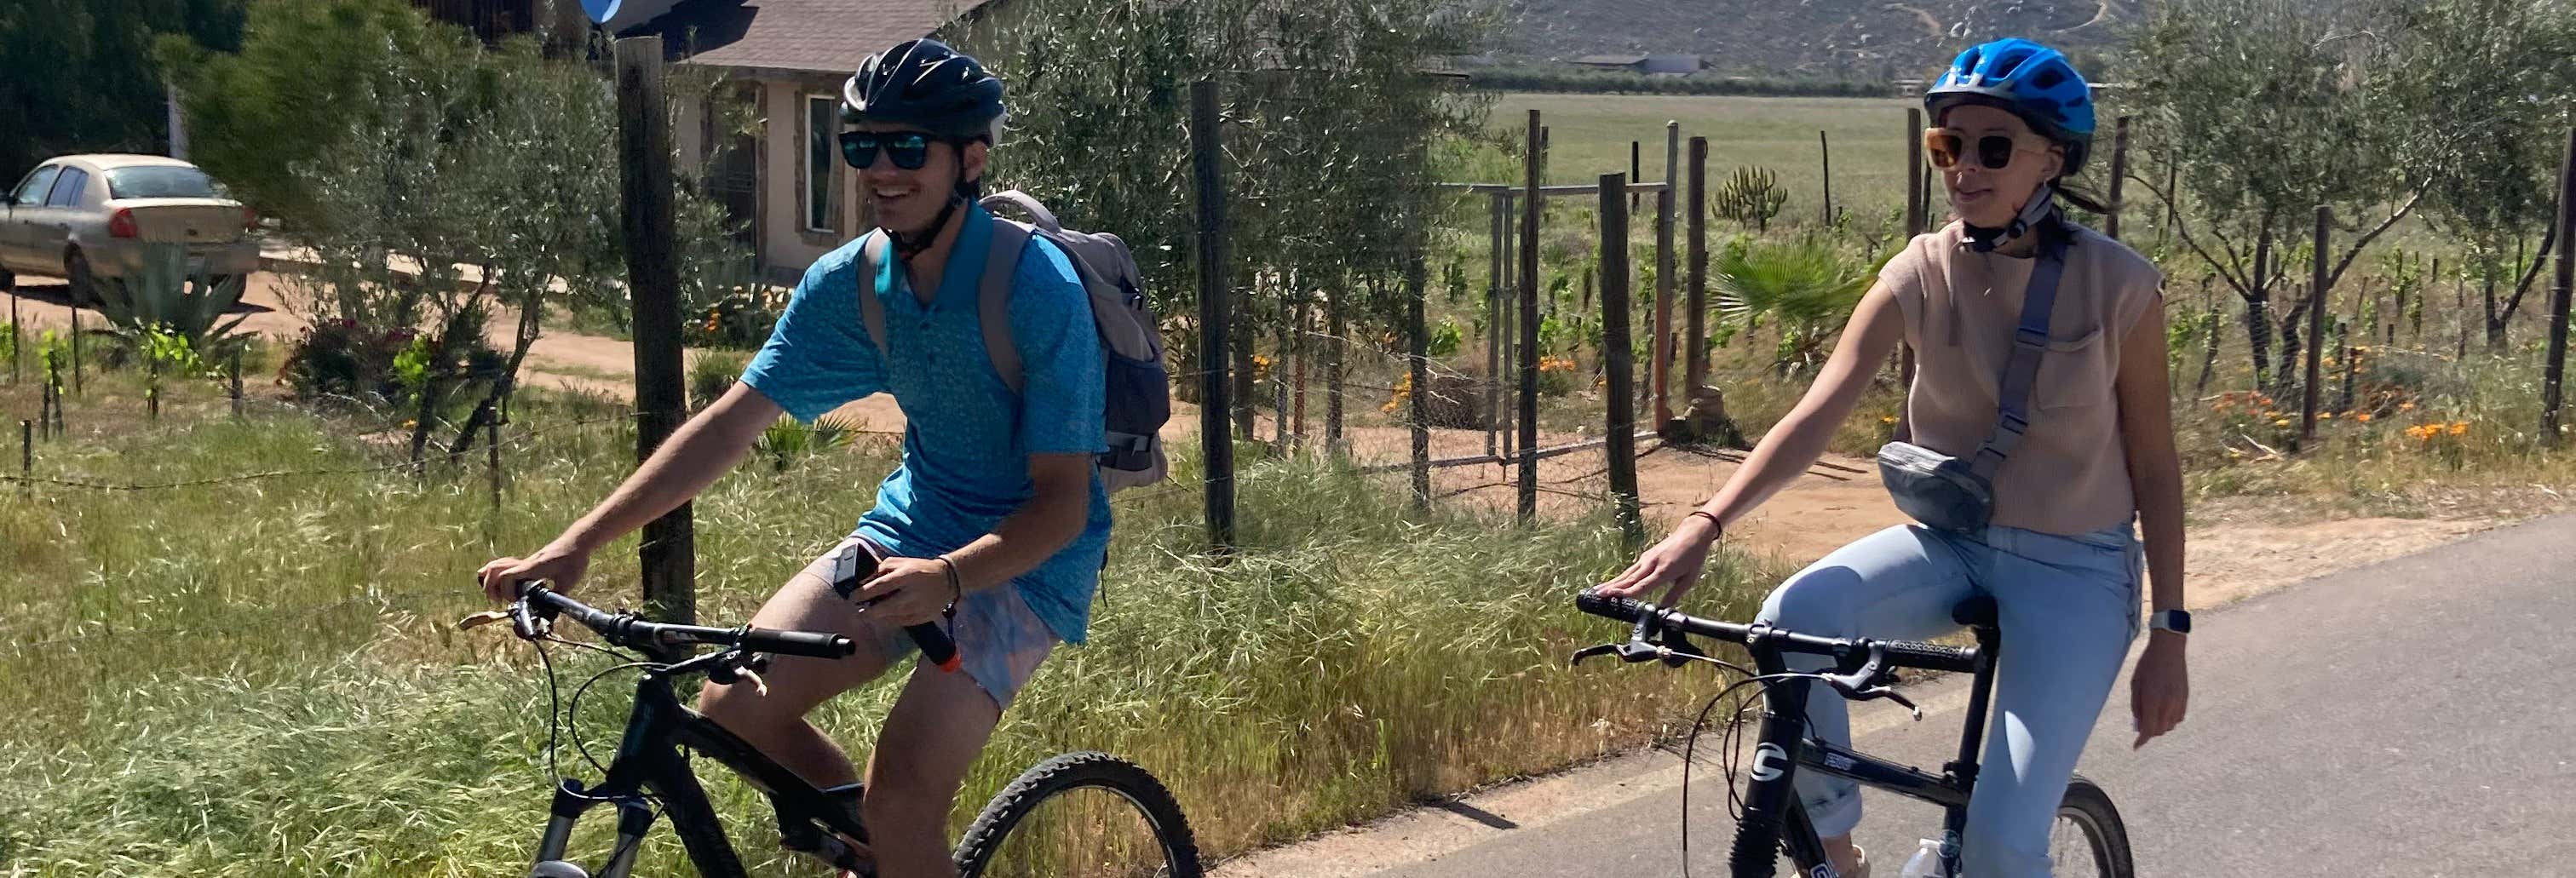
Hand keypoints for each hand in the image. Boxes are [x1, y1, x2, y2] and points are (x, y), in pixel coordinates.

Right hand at [478, 541, 590, 603]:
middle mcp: (525, 563)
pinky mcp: (529, 561)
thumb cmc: (574, 559)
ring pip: (497, 564)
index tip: (515, 601)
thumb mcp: (568, 581)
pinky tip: (504, 583)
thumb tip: (551, 616)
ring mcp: (526, 561)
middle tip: (498, 600)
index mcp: (533, 568)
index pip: (507, 576)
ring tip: (496, 594)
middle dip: (491, 586)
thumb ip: (557, 597)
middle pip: (495, 569)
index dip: (506, 591)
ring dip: (491, 578)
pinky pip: (506, 564)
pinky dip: (499, 573)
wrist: (578, 540)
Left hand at [849, 556, 958, 626]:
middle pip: (885, 607)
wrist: (947, 580)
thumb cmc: (920, 569)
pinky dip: (890, 620)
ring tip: (870, 613)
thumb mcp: (901, 562)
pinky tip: (884, 617)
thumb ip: (881, 569)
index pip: (881, 586)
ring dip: (878, 617)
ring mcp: (919, 607)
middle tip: (858, 611)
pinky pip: (901, 623)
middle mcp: (913, 592)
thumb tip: (864, 581)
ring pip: (892, 617)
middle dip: (868, 612)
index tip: (853, 597)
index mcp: (907, 575)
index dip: (864, 593)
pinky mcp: (923, 617)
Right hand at [1594, 516, 1719, 605]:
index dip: (1628, 592)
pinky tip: (1612, 583)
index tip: (1614, 596)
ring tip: (1597, 590)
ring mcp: (1647, 559)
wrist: (1692, 534)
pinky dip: (1620, 577)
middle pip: (1629, 579)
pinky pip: (1631, 570)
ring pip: (1627, 573)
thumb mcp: (1688, 580)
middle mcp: (1652, 564)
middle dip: (1612, 588)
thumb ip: (1674, 596)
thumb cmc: (1693, 557)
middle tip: (1598, 595)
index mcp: (1664, 571)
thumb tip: (1663, 611)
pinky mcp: (1645, 557)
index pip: (1642, 585)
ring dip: (1611, 582)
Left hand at [2130, 631, 2188, 747]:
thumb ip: (2136, 706)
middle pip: (2159, 730)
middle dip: (2149, 731)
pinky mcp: (2186, 699)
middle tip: (2140, 724)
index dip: (2142, 740)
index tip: (2136, 747)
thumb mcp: (2135, 685)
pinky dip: (2170, 719)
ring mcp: (2179, 702)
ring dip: (2160, 725)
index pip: (2148, 729)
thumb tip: (2138, 724)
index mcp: (2153, 701)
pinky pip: (2178, 718)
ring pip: (2170, 726)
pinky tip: (2163, 710)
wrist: (2169, 650)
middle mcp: (2168, 704)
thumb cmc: (2147, 666)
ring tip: (2151, 714)